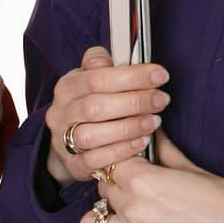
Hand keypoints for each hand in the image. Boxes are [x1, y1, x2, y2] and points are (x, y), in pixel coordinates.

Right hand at [44, 46, 168, 185]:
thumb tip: (119, 58)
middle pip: (96, 106)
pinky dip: (121, 151)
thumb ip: (102, 64)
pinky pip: (95, 160)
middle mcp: (62, 112)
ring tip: (154, 121)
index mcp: (67, 86)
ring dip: (129, 127)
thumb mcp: (90, 78)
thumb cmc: (87, 103)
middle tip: (161, 100)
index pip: (97, 77)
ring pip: (93, 135)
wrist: (65, 142)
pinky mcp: (73, 164)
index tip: (160, 75)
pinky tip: (141, 142)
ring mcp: (64, 140)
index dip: (131, 76)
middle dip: (135, 102)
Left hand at [80, 132, 223, 222]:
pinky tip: (127, 218)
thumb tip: (152, 132)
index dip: (124, 153)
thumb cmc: (219, 200)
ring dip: (109, 204)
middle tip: (136, 174)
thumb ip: (163, 149)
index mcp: (141, 181)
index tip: (134, 153)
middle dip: (117, 176)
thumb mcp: (189, 167)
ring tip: (128, 200)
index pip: (113, 157)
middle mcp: (131, 206)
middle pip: (105, 183)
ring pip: (99, 211)